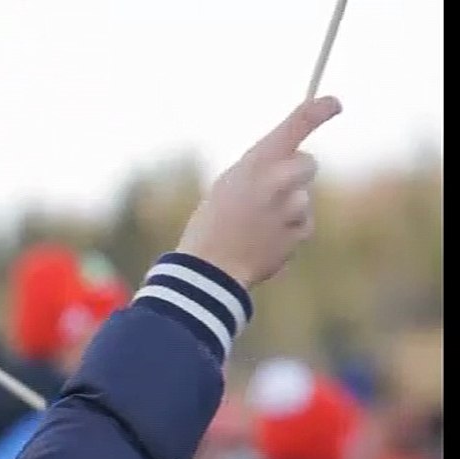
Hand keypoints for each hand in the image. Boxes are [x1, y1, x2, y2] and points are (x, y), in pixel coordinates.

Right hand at [176, 96, 341, 288]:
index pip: (296, 126)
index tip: (335, 103)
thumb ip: (262, 170)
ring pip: (303, 199)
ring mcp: (291, 208)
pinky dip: (287, 232)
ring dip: (288, 208)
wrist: (210, 270)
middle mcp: (278, 181)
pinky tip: (263, 241)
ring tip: (256, 225)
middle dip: (296, 172)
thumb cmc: (213, 224)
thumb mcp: (230, 185)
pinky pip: (302, 225)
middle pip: (308, 163)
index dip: (318, 111)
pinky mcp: (299, 234)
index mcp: (255, 163)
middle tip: (271, 190)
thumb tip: (296, 164)